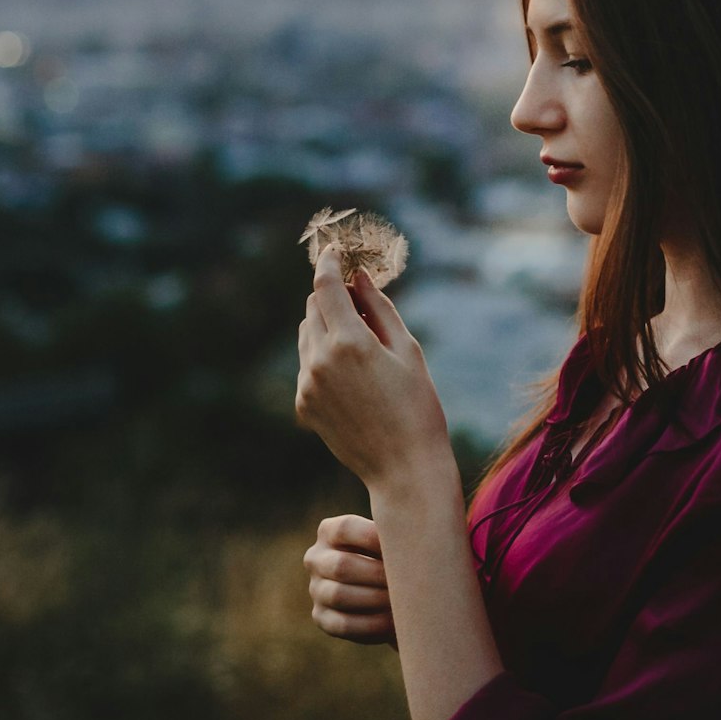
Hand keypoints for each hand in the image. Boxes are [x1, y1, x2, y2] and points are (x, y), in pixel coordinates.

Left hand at [296, 243, 449, 490]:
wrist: (403, 468)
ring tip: (363, 346)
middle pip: (313, 308)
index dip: (329, 263)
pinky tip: (354, 377)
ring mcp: (307, 384)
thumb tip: (360, 277)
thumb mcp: (407, 350)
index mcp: (350, 342)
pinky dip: (323, 356)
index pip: (326, 287)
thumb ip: (380, 308)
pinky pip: (307, 364)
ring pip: (307, 334)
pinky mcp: (303, 404)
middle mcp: (320, 361)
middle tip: (362, 302)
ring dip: (327, 326)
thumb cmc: (417, 406)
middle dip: (333, 298)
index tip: (335, 251)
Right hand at [304, 514, 396, 649]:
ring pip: (339, 596)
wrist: (387, 590)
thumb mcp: (389, 540)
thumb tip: (408, 539)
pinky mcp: (322, 617)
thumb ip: (393, 535)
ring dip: (375, 600)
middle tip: (408, 580)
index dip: (373, 538)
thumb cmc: (393, 555)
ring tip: (402, 601)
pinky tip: (392, 621)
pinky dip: (371, 624)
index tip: (403, 546)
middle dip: (378, 575)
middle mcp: (316, 558)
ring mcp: (316, 589)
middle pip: (341, 566)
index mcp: (330, 531)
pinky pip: (342, 624)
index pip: (345, 529)